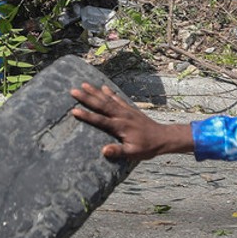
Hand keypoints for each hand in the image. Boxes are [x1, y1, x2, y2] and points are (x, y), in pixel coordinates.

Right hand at [69, 82, 193, 163]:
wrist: (163, 137)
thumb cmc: (147, 147)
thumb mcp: (133, 153)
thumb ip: (118, 151)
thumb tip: (103, 150)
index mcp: (120, 126)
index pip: (100, 120)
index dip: (87, 116)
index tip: (74, 111)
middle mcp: (122, 115)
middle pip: (102, 105)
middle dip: (87, 97)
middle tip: (73, 91)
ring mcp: (126, 111)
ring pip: (108, 99)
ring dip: (96, 91)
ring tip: (84, 84)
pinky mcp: (130, 109)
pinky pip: (118, 98)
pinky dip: (110, 92)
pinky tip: (104, 87)